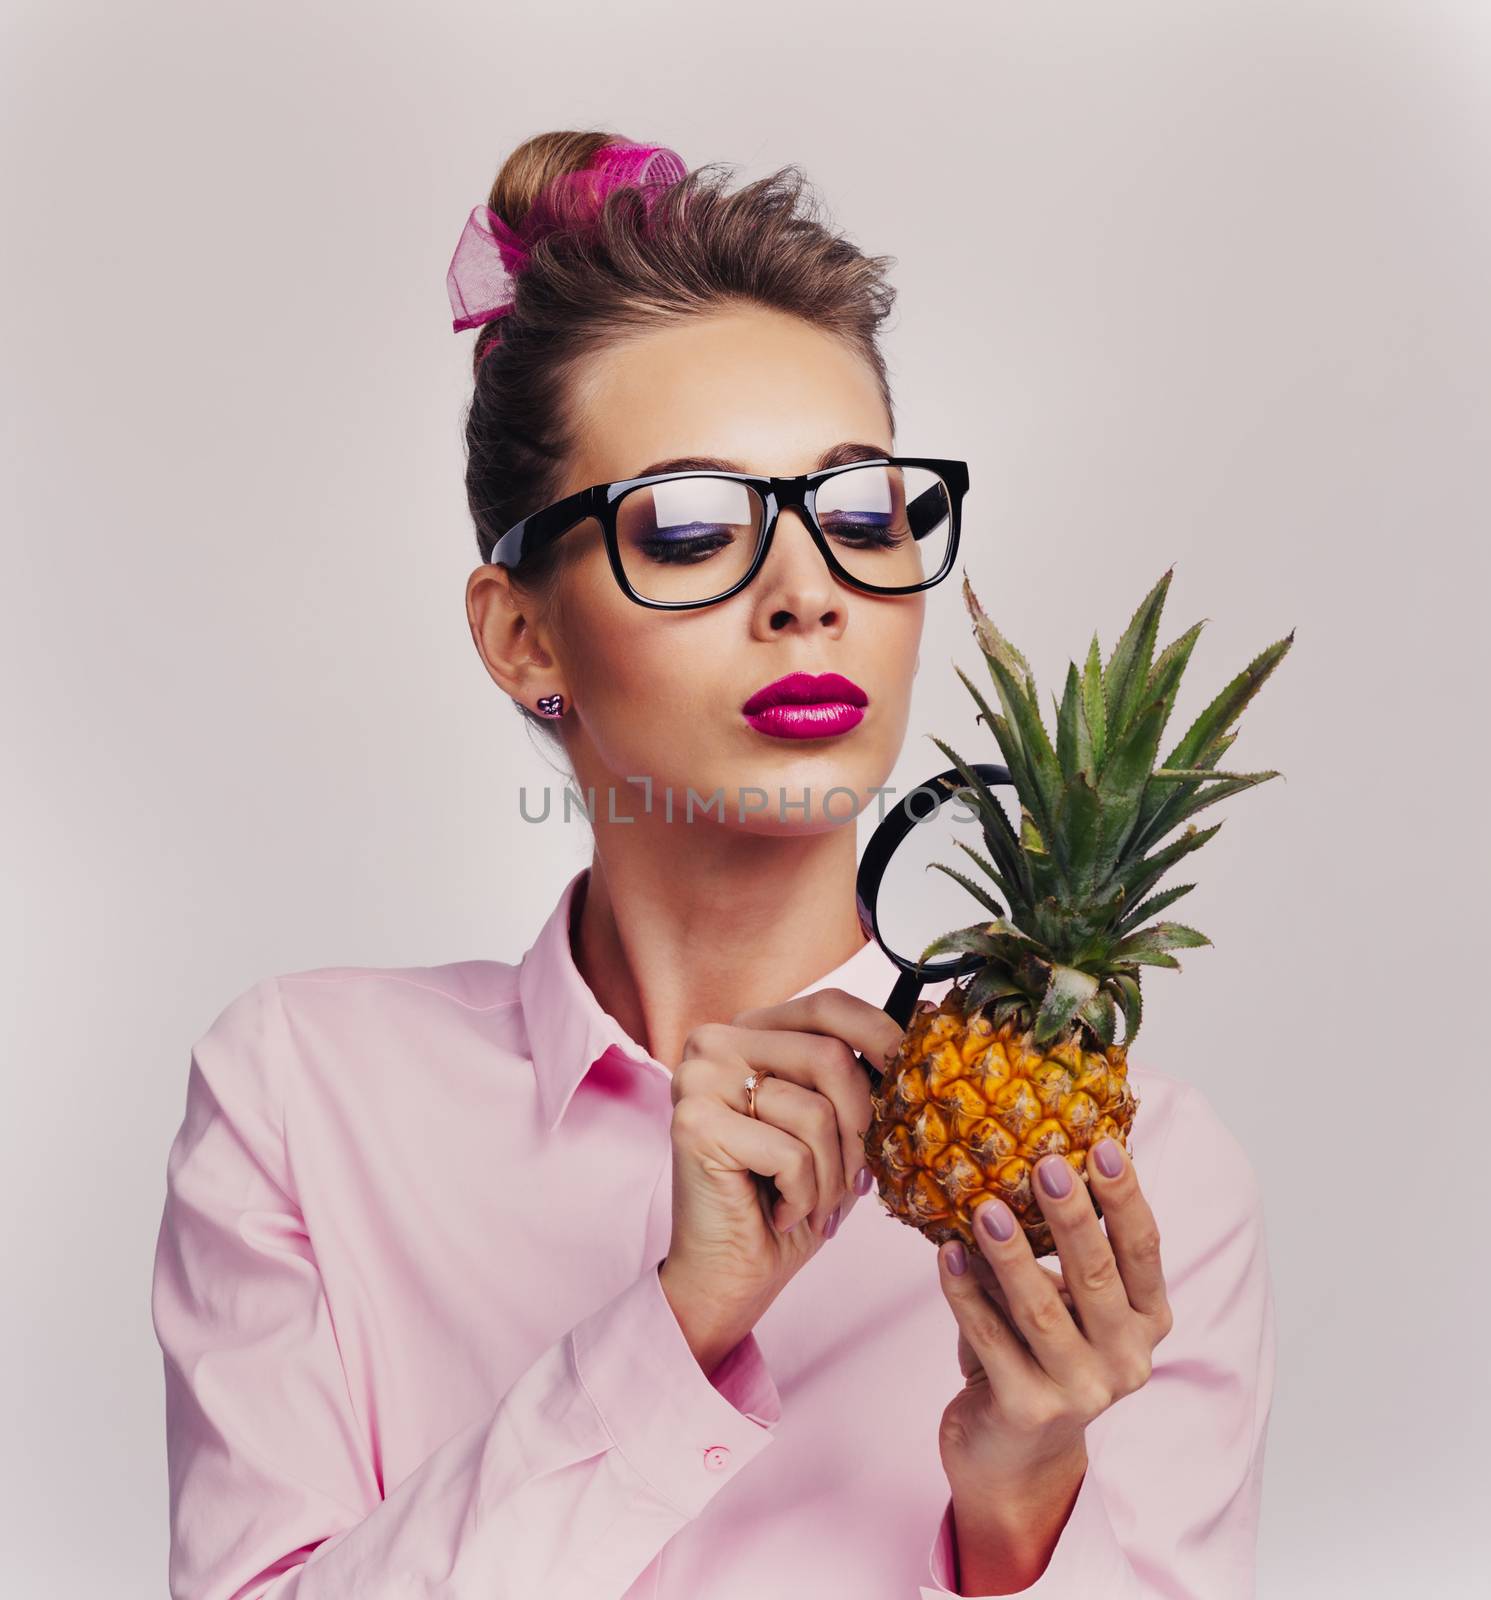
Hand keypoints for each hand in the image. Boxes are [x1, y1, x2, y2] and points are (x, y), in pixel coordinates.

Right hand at [659, 987, 903, 1374]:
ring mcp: (699, 1079)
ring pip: (815, 1111)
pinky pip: (790, 1152)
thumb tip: (918, 1045)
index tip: (914, 1075)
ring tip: (816, 1208)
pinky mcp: (694, 1124)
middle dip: (861, 1129)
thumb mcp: (830, 1130)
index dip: (881, 1034)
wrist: (728, 1275)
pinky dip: (804, 1196)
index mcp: (749, 1033)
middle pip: (829, 1056)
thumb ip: (854, 1082)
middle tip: (862, 1179)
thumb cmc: (785, 1200)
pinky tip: (781, 1215)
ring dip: (832, 1176)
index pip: (828, 1006)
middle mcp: (715, 1043)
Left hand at [934, 1138, 1173, 1497]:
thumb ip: (1061, 1248)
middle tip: (1046, 1165)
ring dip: (1010, 1255)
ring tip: (984, 1207)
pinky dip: (965, 1294)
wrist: (1013, 1452)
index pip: (1145, 1251)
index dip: (1126, 1198)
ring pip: (1041, 1311)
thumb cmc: (1041, 1352)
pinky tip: (945, 1255)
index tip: (1104, 1146)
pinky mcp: (1029, 1411)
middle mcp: (1126, 1360)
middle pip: (1098, 1277)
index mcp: (1146, 1322)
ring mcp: (1081, 1392)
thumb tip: (1025, 1158)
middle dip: (1072, 1218)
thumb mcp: (1068, 1301)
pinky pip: (991, 1339)